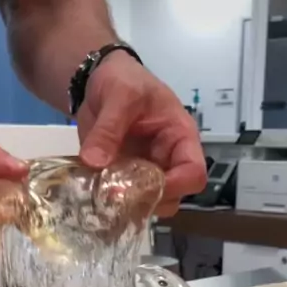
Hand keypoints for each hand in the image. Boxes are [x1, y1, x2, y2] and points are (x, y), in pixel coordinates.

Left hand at [77, 52, 206, 215]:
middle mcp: (167, 160)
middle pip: (172, 197)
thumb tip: (95, 162)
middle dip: (147, 202)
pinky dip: (109, 202)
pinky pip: (122, 199)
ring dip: (127, 206)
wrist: (99, 80)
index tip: (147, 190)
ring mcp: (145, 172)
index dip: (176, 186)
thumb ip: (109, 128)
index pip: (193, 172)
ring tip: (103, 196)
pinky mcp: (123, 178)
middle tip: (117, 197)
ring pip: (147, 204)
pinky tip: (92, 195)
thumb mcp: (119, 95)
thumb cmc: (123, 80)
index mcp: (179, 137)